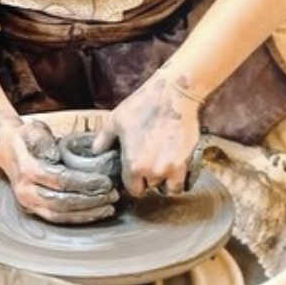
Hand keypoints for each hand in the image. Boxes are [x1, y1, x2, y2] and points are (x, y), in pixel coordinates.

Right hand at [0, 115, 118, 223]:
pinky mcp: (34, 209)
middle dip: (89, 201)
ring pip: (59, 215)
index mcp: (27, 171)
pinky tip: (96, 214)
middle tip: (112, 195)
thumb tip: (54, 155)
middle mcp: (25, 191)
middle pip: (60, 202)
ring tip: (109, 208)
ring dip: (86, 214)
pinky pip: (56, 219)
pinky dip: (77, 219)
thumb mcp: (32, 129)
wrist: (6, 148)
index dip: (84, 183)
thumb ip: (42, 139)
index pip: (59, 180)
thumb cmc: (25, 137)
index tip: (105, 182)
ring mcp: (28, 203)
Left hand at [92, 73, 201, 197]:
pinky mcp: (189, 159)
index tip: (135, 173)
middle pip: (151, 187)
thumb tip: (96, 152)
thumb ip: (103, 140)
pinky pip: (185, 179)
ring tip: (164, 167)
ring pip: (170, 188)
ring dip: (167, 181)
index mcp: (134, 166)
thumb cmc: (144, 105)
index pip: (133, 189)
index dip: (133, 182)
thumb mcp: (115, 121)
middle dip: (149, 178)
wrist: (175, 94)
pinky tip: (176, 163)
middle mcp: (154, 172)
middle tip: (149, 163)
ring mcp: (174, 167)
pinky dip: (181, 175)